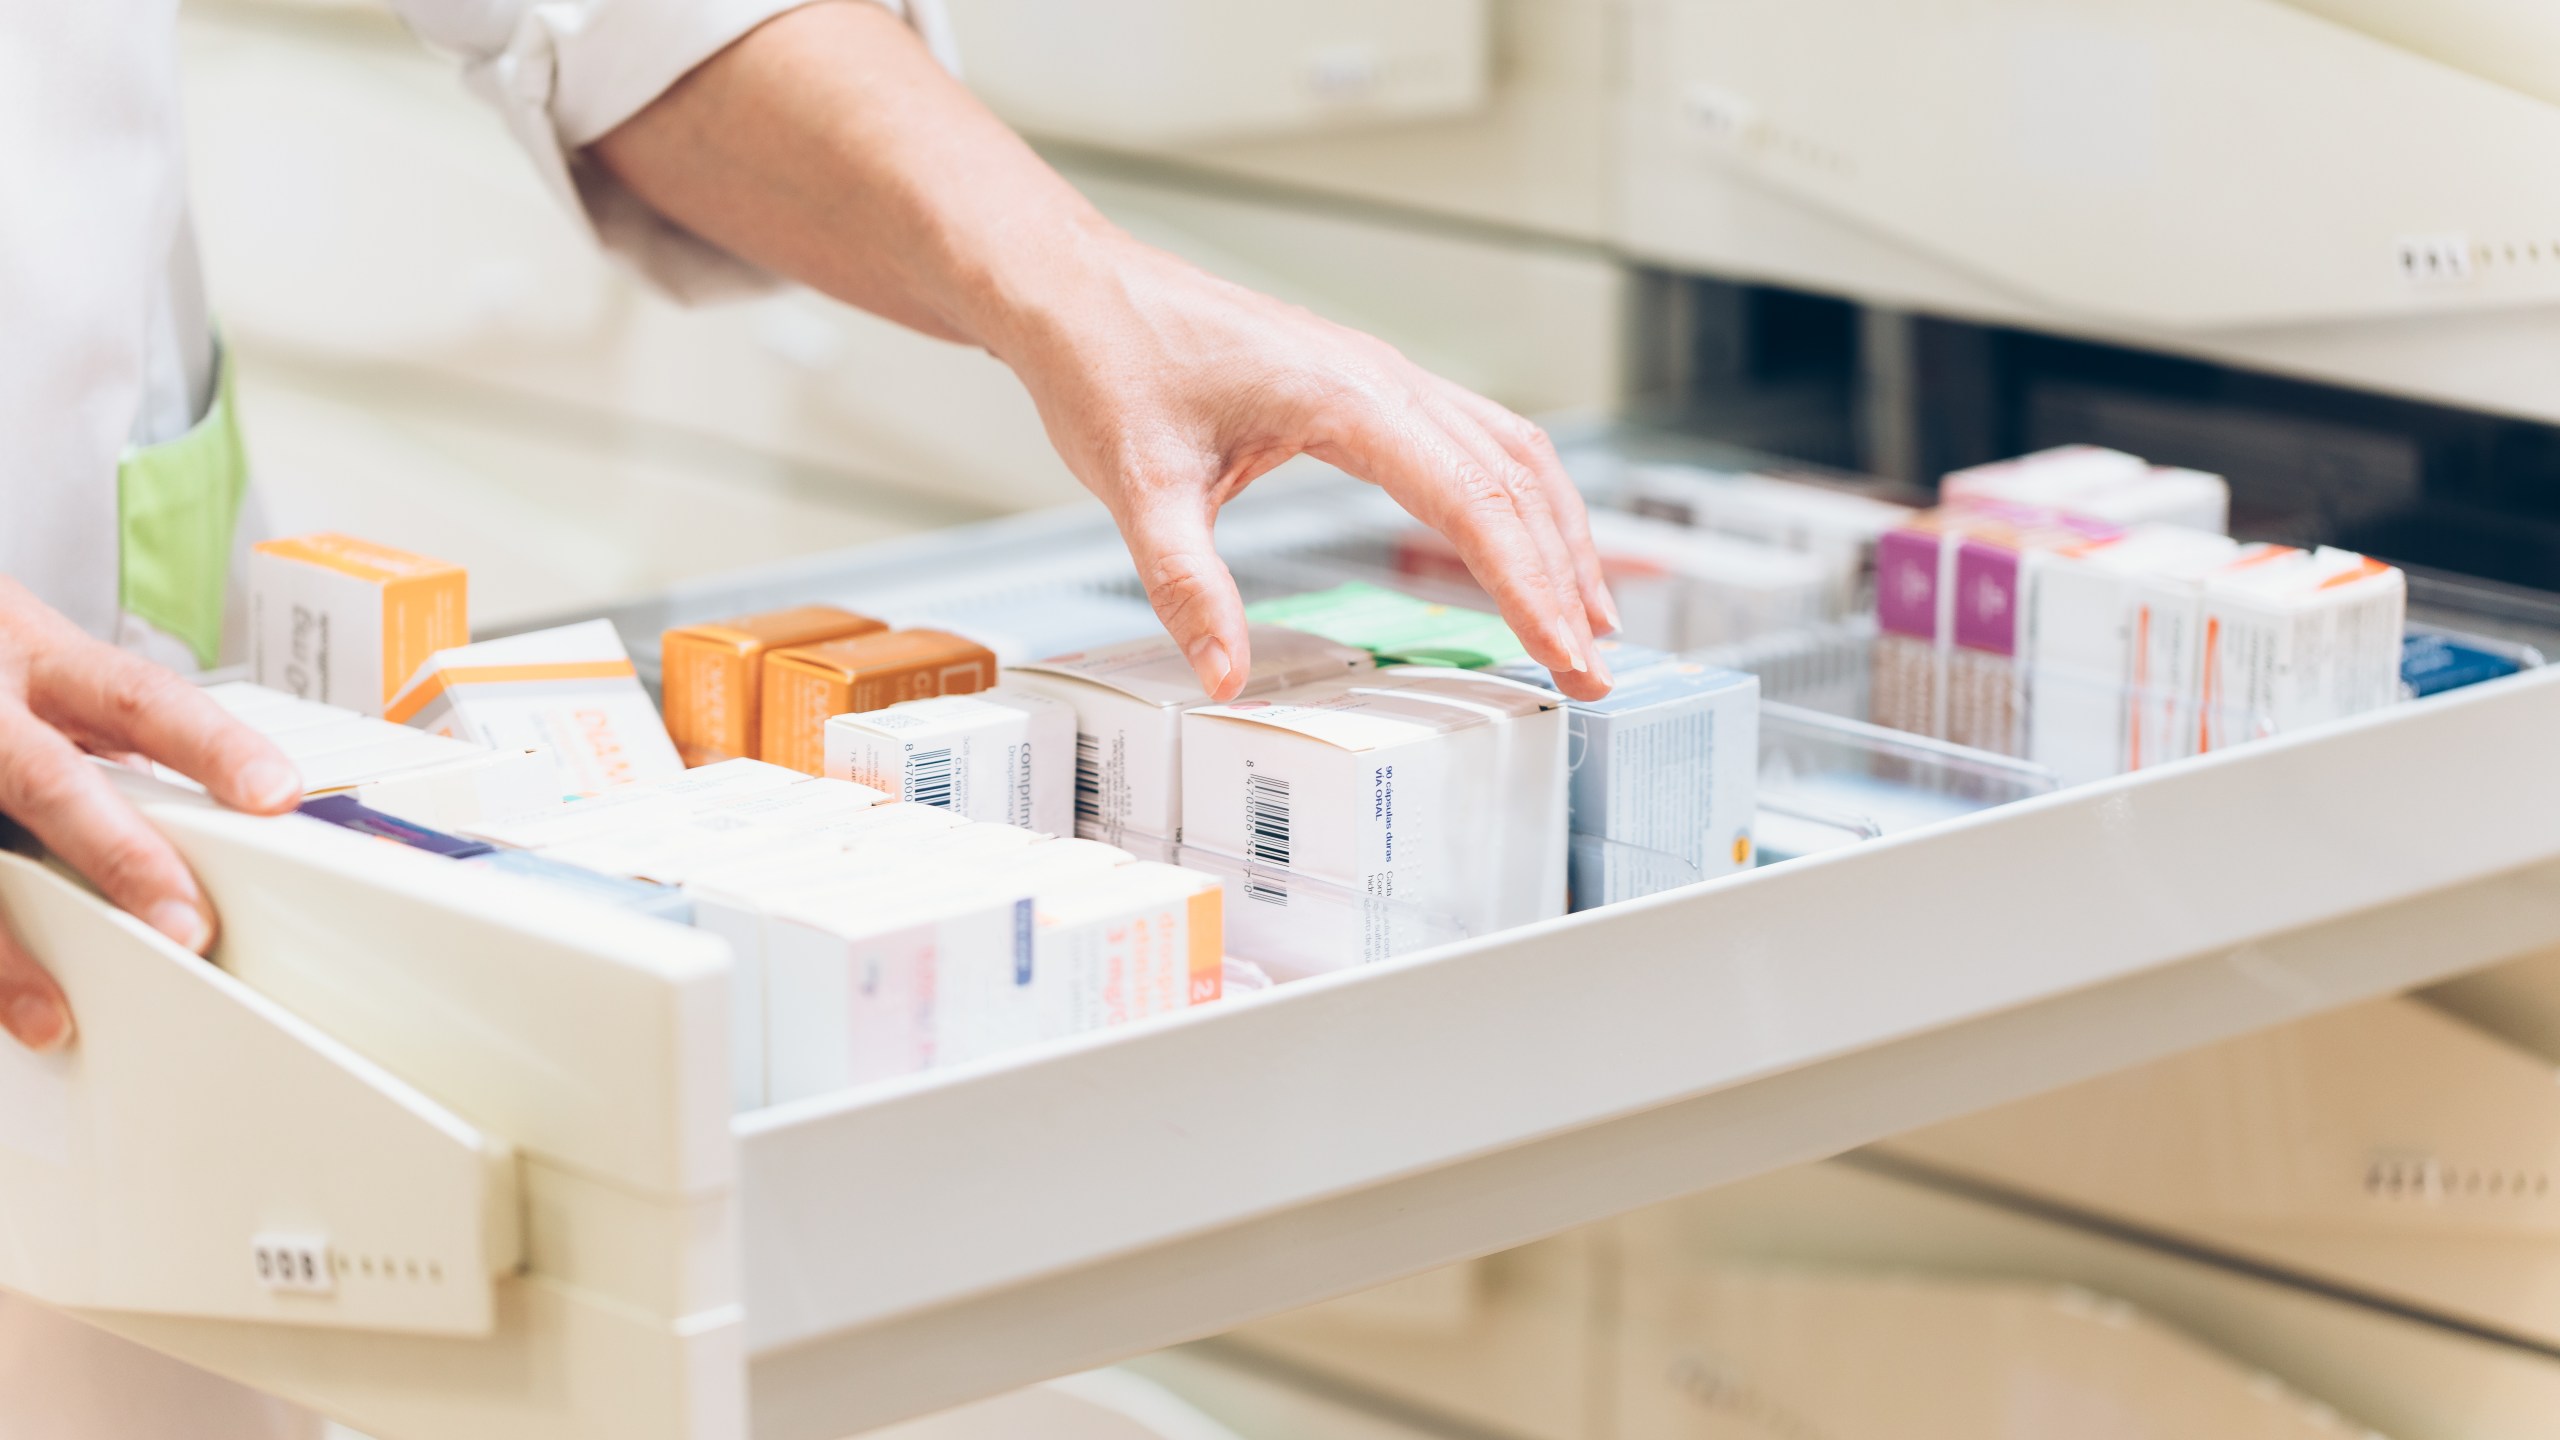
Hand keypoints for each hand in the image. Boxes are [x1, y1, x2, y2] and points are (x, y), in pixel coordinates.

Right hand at [0, 579, 302, 1049]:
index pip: (144, 699)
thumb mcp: (57, 678)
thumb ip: (122, 739)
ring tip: (52, 1010)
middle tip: (187, 928)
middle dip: (121, 858)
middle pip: (52, 780)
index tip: (273, 794)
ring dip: (10, 945)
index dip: (212, 745)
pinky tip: (8, 1004)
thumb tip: (238, 813)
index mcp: (48, 663)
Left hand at [994, 235, 1620, 701]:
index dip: (1527, 586)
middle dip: (1564, 578)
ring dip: (1558, 534)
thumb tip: (1225, 678)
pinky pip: (1473, 440)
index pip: (1471, 501)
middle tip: (1594, 668)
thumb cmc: (1109, 363)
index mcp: (1347, 395)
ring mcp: (1382, 377)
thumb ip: (1187, 587)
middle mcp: (1383, 378)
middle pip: (1514, 480)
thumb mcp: (1137, 488)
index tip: (1565, 654)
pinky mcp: (1366, 388)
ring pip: (1510, 453)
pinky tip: (1526, 545)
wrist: (1079, 291)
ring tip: (1589, 617)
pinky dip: (1517, 499)